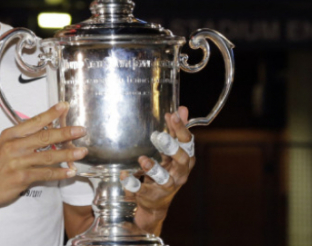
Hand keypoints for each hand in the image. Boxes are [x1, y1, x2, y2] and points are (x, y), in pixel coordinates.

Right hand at [0, 102, 87, 208]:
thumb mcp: (7, 144)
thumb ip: (26, 136)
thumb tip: (50, 128)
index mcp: (11, 134)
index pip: (35, 121)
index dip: (51, 114)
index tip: (64, 106)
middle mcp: (14, 146)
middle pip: (44, 137)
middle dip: (65, 133)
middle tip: (81, 130)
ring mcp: (18, 162)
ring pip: (48, 156)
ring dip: (67, 154)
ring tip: (81, 152)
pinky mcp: (21, 177)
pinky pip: (45, 174)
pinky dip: (59, 173)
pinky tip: (70, 172)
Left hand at [130, 106, 194, 231]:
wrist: (156, 202)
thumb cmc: (167, 170)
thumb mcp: (172, 150)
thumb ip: (176, 130)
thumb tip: (182, 109)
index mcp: (186, 159)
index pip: (188, 143)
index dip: (181, 129)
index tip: (172, 115)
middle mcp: (180, 173)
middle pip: (183, 160)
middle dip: (172, 148)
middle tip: (160, 136)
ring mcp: (167, 186)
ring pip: (165, 179)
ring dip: (154, 169)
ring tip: (143, 160)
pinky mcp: (152, 196)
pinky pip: (143, 190)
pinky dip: (133, 184)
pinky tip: (124, 176)